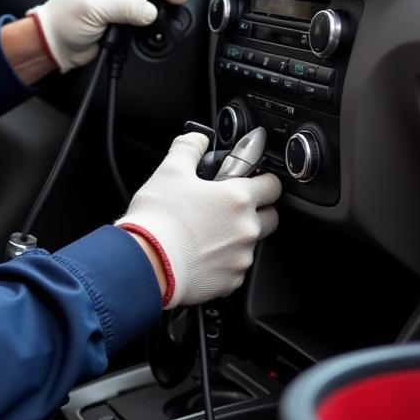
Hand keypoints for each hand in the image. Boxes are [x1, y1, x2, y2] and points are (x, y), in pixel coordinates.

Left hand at [28, 0, 187, 71]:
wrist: (52, 45)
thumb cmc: (62, 20)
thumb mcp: (94, 9)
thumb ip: (124, 7)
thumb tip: (150, 11)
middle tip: (172, 10)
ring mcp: (117, 5)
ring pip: (147, 5)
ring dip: (153, 15)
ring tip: (156, 23)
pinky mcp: (118, 22)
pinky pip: (140, 22)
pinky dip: (145, 28)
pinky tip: (145, 32)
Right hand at [116, 132, 280, 307]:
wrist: (146, 263)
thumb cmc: (158, 219)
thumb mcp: (169, 171)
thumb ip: (189, 148)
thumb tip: (198, 138)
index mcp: (237, 198)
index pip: (272, 185)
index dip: (261, 180)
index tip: (249, 181)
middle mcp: (246, 228)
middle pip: (270, 216)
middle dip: (254, 209)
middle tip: (225, 206)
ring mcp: (241, 257)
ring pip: (250, 243)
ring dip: (235, 236)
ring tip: (204, 231)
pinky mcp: (231, 281)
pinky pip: (235, 267)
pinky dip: (222, 260)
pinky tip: (199, 252)